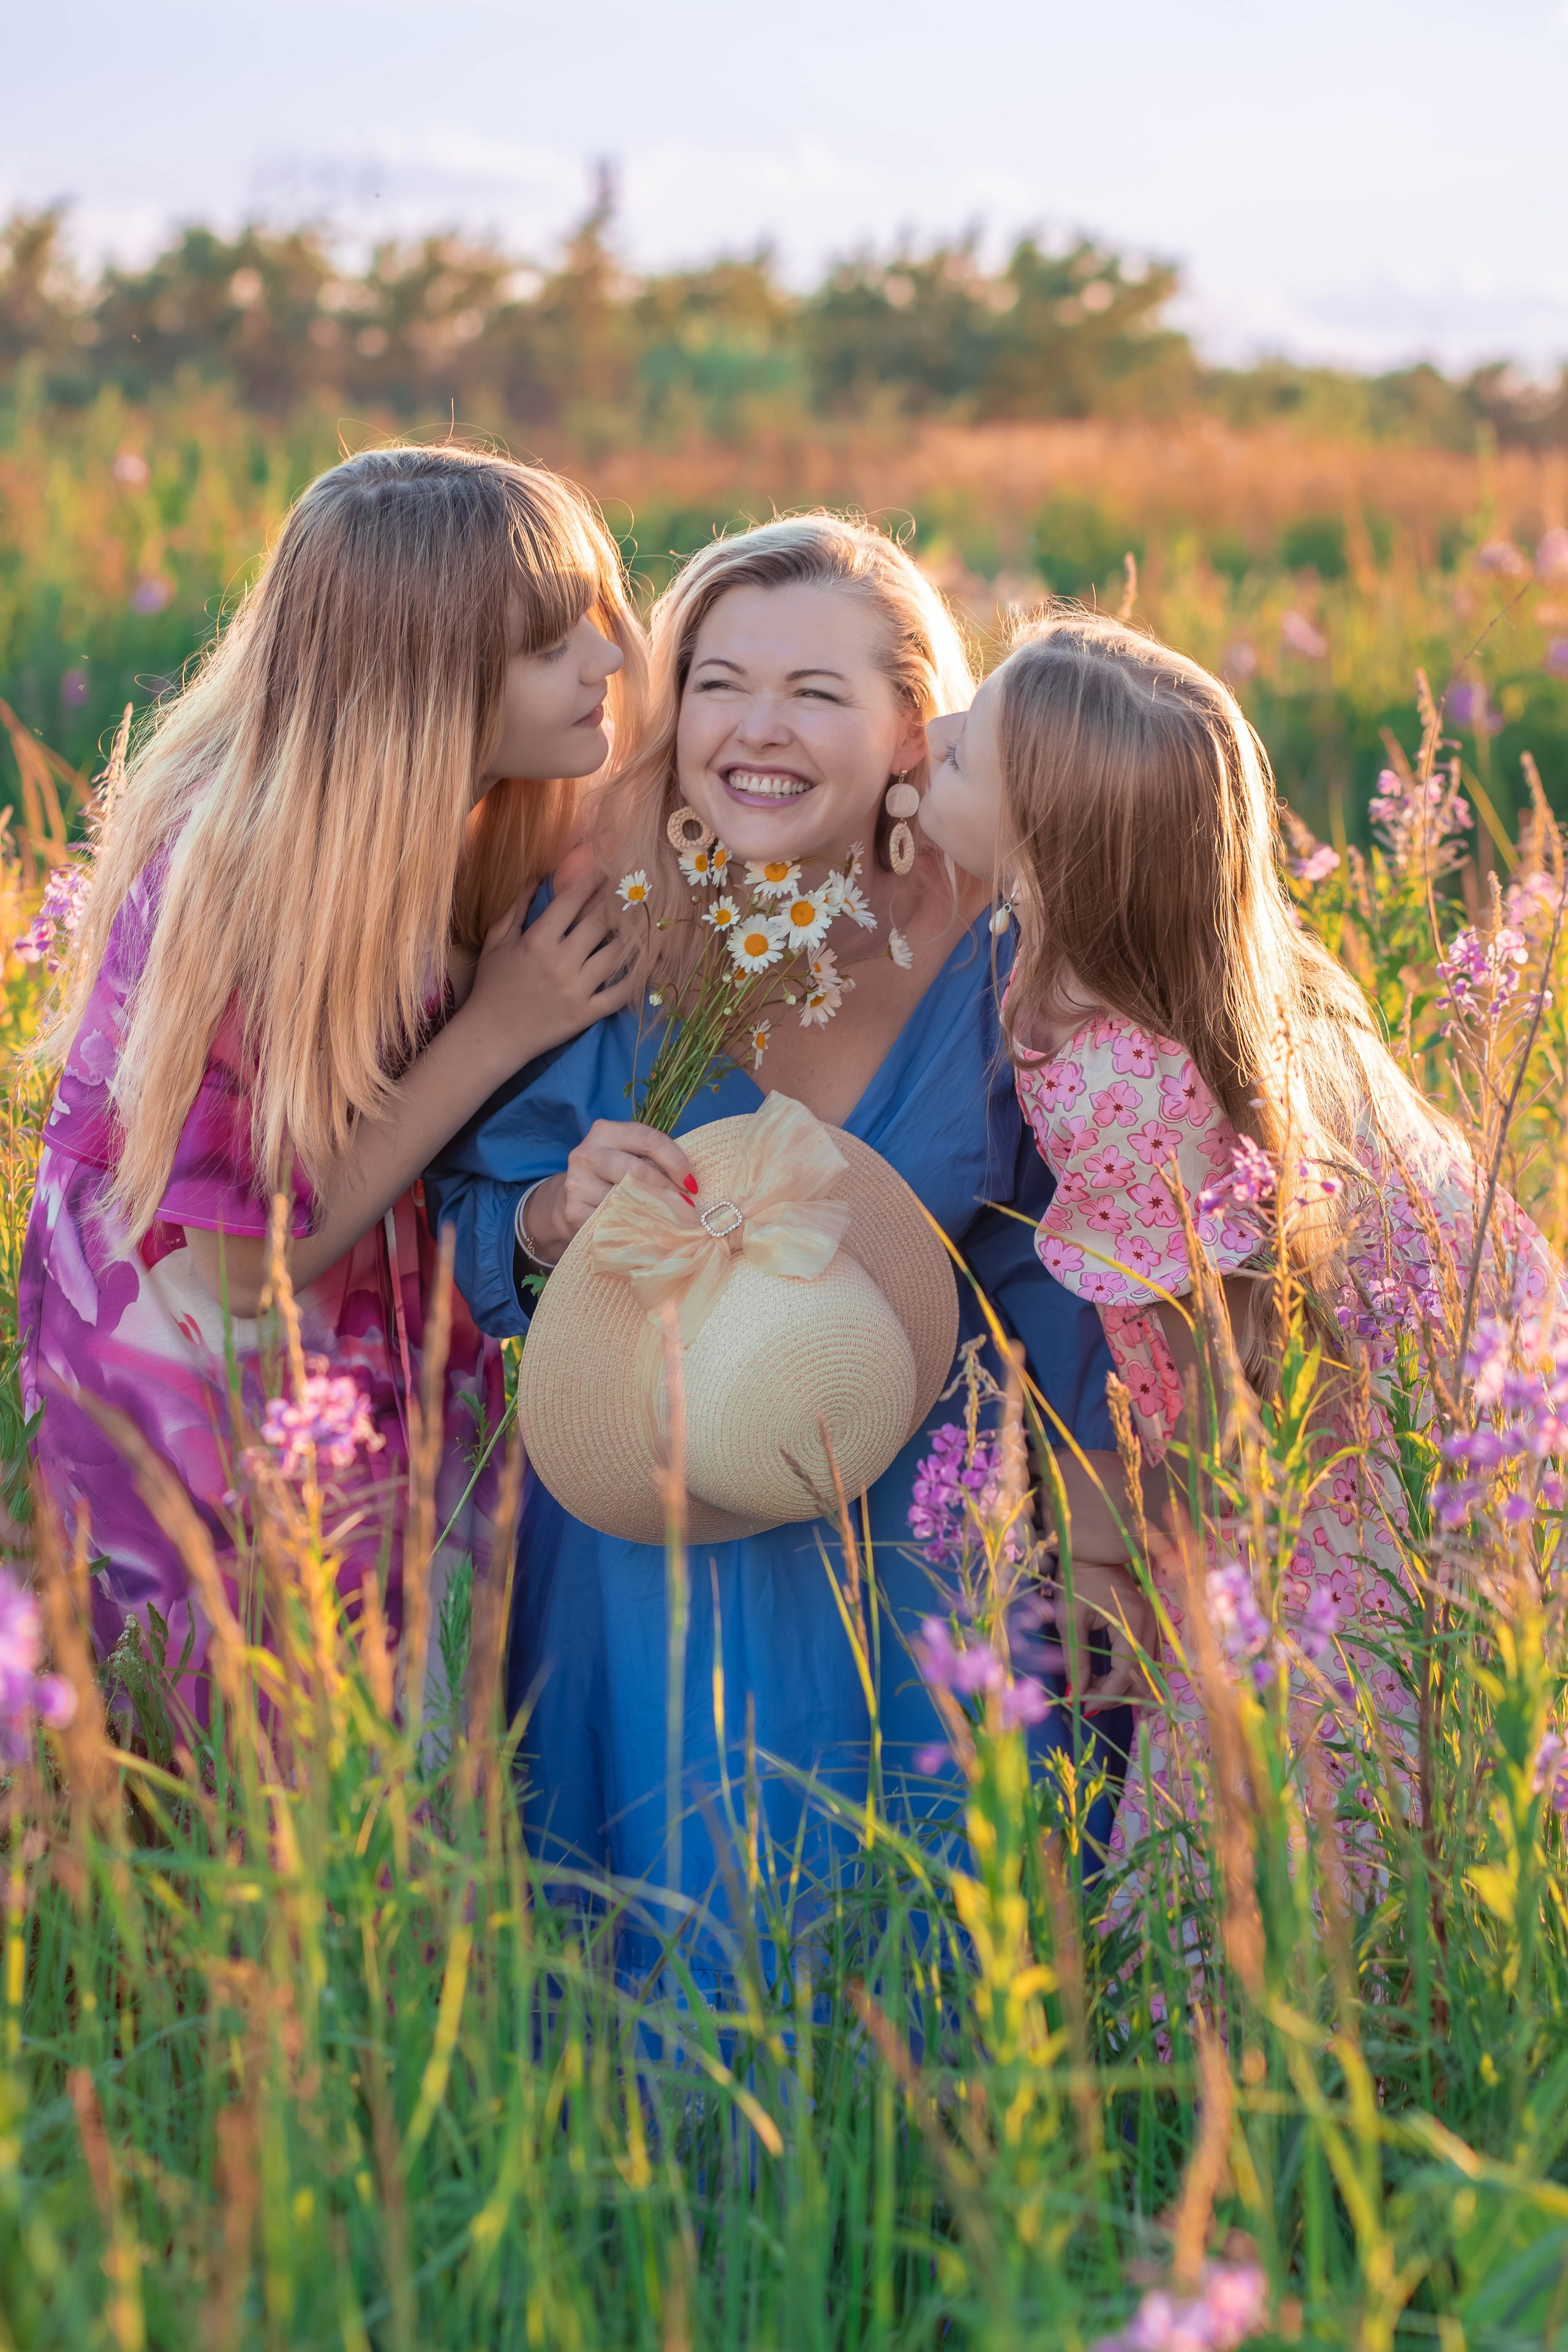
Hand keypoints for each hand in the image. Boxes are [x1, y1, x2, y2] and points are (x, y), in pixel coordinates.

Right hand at [464, 867, 637, 1075]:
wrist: (492, 1036)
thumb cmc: (492, 986)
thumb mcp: (497, 942)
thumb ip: (517, 908)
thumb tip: (537, 878)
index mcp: (537, 941)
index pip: (571, 901)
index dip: (591, 879)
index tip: (606, 866)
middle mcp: (560, 963)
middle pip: (599, 923)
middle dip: (617, 900)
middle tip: (633, 885)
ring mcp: (576, 990)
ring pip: (616, 955)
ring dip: (633, 934)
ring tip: (647, 917)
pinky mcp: (586, 1014)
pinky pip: (619, 994)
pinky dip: (637, 979)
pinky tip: (651, 962)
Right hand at [525, 1120, 697, 1262]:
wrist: (571, 1200)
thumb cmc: (612, 1177)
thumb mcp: (629, 1157)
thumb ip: (654, 1161)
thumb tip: (692, 1185)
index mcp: (605, 1132)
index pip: (648, 1139)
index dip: (675, 1161)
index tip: (692, 1183)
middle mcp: (587, 1153)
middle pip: (635, 1169)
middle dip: (666, 1189)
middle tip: (684, 1205)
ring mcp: (577, 1183)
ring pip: (624, 1198)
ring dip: (652, 1212)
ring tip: (669, 1220)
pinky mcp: (574, 1210)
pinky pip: (612, 1220)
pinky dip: (633, 1228)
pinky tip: (645, 1232)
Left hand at [1051, 1556, 1156, 1708]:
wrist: (1090, 1549)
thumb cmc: (1076, 1580)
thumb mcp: (1071, 1621)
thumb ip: (1076, 1660)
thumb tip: (1076, 1694)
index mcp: (1131, 1622)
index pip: (1127, 1673)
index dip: (1108, 1694)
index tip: (1085, 1704)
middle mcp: (1149, 1624)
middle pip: (1142, 1676)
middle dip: (1117, 1693)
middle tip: (1089, 1700)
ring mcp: (1152, 1621)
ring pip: (1145, 1668)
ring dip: (1122, 1683)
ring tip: (1093, 1688)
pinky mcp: (1147, 1620)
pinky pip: (1143, 1656)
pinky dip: (1127, 1670)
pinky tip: (1105, 1674)